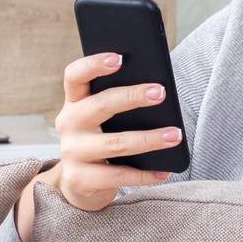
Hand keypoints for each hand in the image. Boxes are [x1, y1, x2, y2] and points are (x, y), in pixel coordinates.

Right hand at [49, 52, 178, 211]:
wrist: (79, 184)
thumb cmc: (100, 140)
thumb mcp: (102, 120)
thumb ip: (117, 104)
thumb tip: (156, 90)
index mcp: (73, 102)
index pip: (75, 75)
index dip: (94, 64)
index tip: (119, 58)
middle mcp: (68, 124)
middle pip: (99, 105)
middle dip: (132, 97)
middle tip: (161, 93)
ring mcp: (71, 152)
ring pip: (115, 143)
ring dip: (149, 139)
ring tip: (174, 135)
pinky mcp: (79, 179)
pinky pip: (118, 175)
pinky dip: (144, 174)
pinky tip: (164, 170)